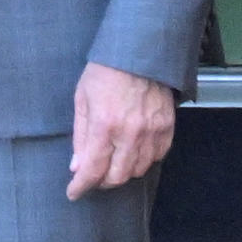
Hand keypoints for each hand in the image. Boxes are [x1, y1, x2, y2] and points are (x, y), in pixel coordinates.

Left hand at [66, 64, 177, 200]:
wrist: (140, 49)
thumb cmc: (106, 70)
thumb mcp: (83, 99)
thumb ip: (80, 135)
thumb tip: (77, 165)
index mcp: (105, 124)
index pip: (93, 170)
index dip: (81, 186)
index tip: (74, 192)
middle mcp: (131, 132)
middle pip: (117, 177)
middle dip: (102, 182)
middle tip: (93, 175)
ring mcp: (152, 130)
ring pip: (138, 170)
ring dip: (123, 172)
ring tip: (113, 162)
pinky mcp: (167, 126)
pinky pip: (157, 156)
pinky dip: (144, 160)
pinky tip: (133, 152)